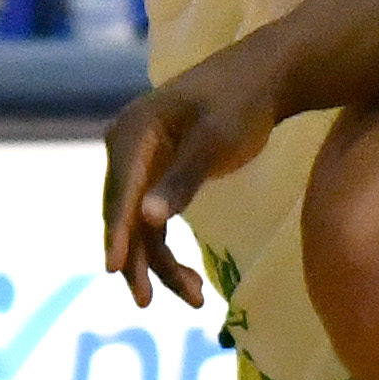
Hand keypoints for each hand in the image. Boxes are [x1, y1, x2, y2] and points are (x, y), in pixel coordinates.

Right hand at [100, 43, 285, 305]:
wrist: (265, 77)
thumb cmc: (242, 102)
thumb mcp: (215, 141)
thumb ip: (182, 181)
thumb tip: (147, 220)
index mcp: (134, 131)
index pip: (121, 191)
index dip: (117, 233)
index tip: (113, 269)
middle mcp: (127, 147)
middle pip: (124, 214)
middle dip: (138, 260)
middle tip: (147, 302)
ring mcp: (140, 164)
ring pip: (139, 227)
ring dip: (159, 264)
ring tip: (195, 301)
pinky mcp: (157, 176)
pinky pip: (153, 223)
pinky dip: (169, 253)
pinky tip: (193, 284)